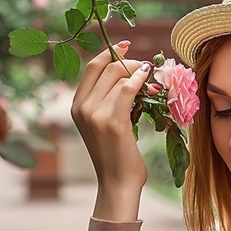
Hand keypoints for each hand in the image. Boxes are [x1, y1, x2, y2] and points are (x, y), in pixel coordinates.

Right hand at [70, 41, 152, 217]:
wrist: (117, 183)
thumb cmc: (116, 156)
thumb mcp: (104, 125)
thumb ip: (108, 102)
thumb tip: (128, 76)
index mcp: (76, 106)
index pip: (92, 67)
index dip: (109, 52)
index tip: (126, 46)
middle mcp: (81, 107)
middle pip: (106, 67)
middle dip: (129, 61)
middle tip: (147, 66)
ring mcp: (95, 114)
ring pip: (119, 76)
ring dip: (140, 72)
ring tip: (154, 80)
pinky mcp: (112, 121)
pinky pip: (128, 89)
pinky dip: (141, 80)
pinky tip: (150, 80)